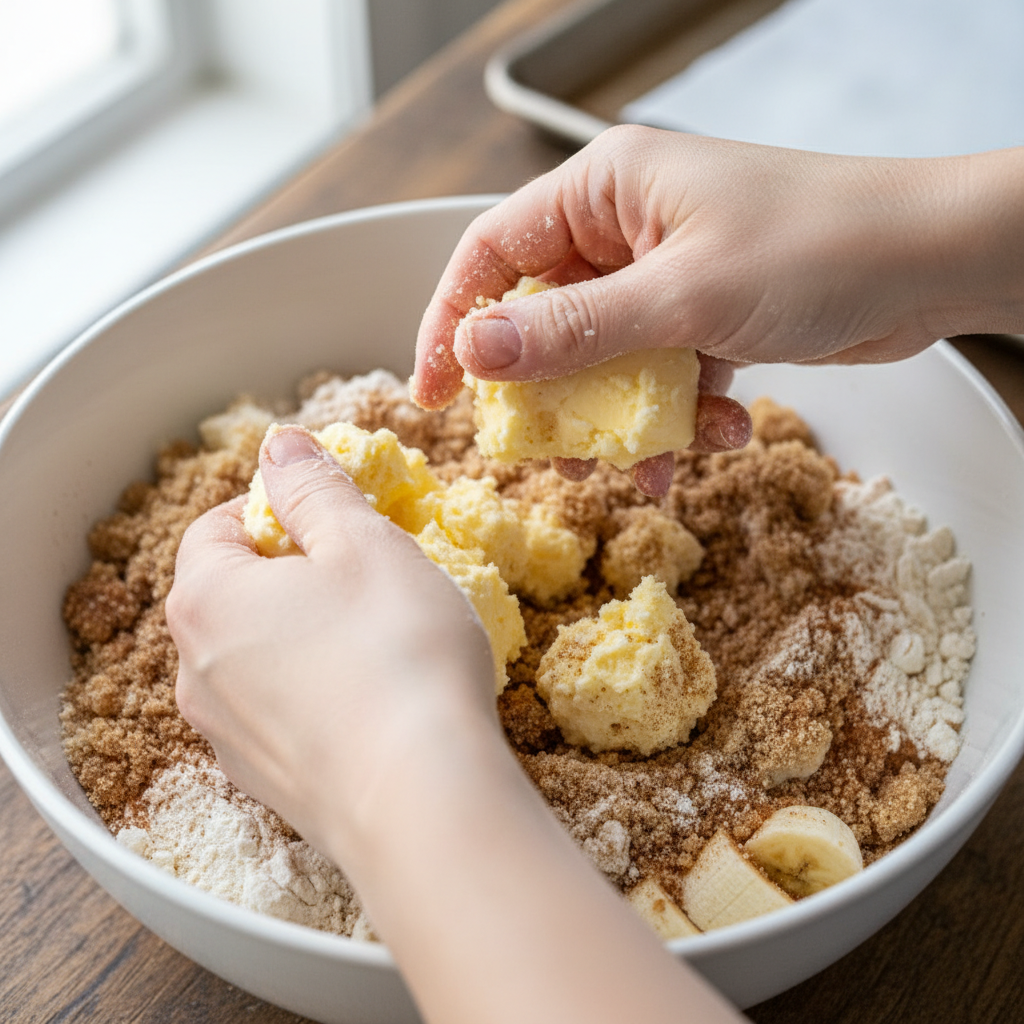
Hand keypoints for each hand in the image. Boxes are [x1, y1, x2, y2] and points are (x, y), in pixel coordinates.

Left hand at [167, 425, 750, 1023]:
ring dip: (308, 635)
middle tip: (370, 576)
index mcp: (208, 598)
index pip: (219, 526)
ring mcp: (226, 735)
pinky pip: (283, 713)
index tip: (339, 521)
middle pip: (236, 593)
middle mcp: (196, 669)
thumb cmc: (396, 651)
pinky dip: (318, 693)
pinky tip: (376, 700)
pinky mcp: (264, 783)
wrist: (422, 801)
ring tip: (380, 641)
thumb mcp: (365, 544)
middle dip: (297, 574)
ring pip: (260, 656)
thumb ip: (316, 488)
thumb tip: (280, 444)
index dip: (279, 510)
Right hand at [415, 127, 1023, 491]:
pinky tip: (717, 440)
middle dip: (552, 394)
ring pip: (604, 359)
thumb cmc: (816, 247)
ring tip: (645, 463)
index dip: (452, 325)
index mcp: (604, 192)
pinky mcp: (704, 315)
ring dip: (622, 419)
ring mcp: (666, 274)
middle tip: (553, 452)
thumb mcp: (681, 298)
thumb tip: (472, 354)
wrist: (934, 261)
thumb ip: (574, 331)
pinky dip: (679, 417)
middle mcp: (626, 228)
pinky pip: (662, 374)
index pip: (492, 256)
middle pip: (545, 318)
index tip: (435, 394)